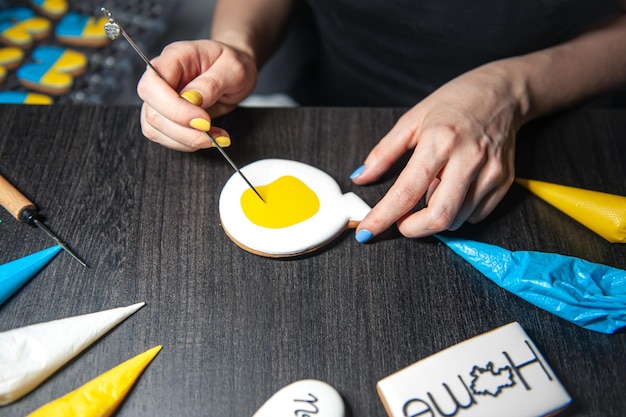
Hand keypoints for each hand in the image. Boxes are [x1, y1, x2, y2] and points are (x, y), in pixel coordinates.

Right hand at [137, 40, 257, 151]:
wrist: (234, 71)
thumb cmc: (232, 64)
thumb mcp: (233, 69)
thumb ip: (212, 83)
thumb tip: (192, 100)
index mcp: (174, 57)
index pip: (153, 84)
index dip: (174, 107)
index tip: (203, 119)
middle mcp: (162, 78)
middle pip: (152, 112)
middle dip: (183, 130)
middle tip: (211, 131)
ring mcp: (161, 99)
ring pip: (155, 129)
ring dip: (186, 140)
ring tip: (215, 136)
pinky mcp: (167, 117)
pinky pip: (166, 137)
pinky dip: (188, 144)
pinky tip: (209, 137)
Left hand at [352, 63, 524, 240]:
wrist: (502, 92)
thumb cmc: (455, 102)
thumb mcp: (412, 120)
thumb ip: (383, 152)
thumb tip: (360, 177)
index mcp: (439, 141)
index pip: (406, 192)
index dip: (383, 217)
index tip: (367, 232)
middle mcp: (468, 159)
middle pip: (439, 217)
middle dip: (413, 229)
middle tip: (401, 222)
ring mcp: (490, 172)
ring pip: (457, 220)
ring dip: (436, 216)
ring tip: (435, 187)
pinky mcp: (503, 181)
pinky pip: (475, 214)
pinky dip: (458, 211)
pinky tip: (454, 187)